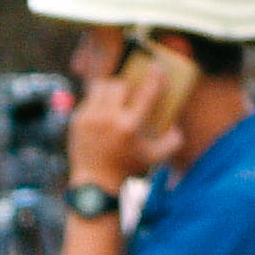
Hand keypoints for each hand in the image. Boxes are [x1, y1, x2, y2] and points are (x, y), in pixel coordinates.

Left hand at [67, 39, 191, 184]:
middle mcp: (108, 119)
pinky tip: (103, 111)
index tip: (157, 66)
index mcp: (130, 126)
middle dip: (127, 87)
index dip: (154, 76)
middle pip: (120, 84)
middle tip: (131, 94)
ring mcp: (90, 119)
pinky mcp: (77, 121)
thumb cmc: (128, 172)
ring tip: (115, 98)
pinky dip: (97, 100)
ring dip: (110, 88)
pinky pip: (88, 98)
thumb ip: (172, 141)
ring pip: (100, 86)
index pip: (146, 92)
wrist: (95, 187)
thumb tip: (177, 125)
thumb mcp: (156, 158)